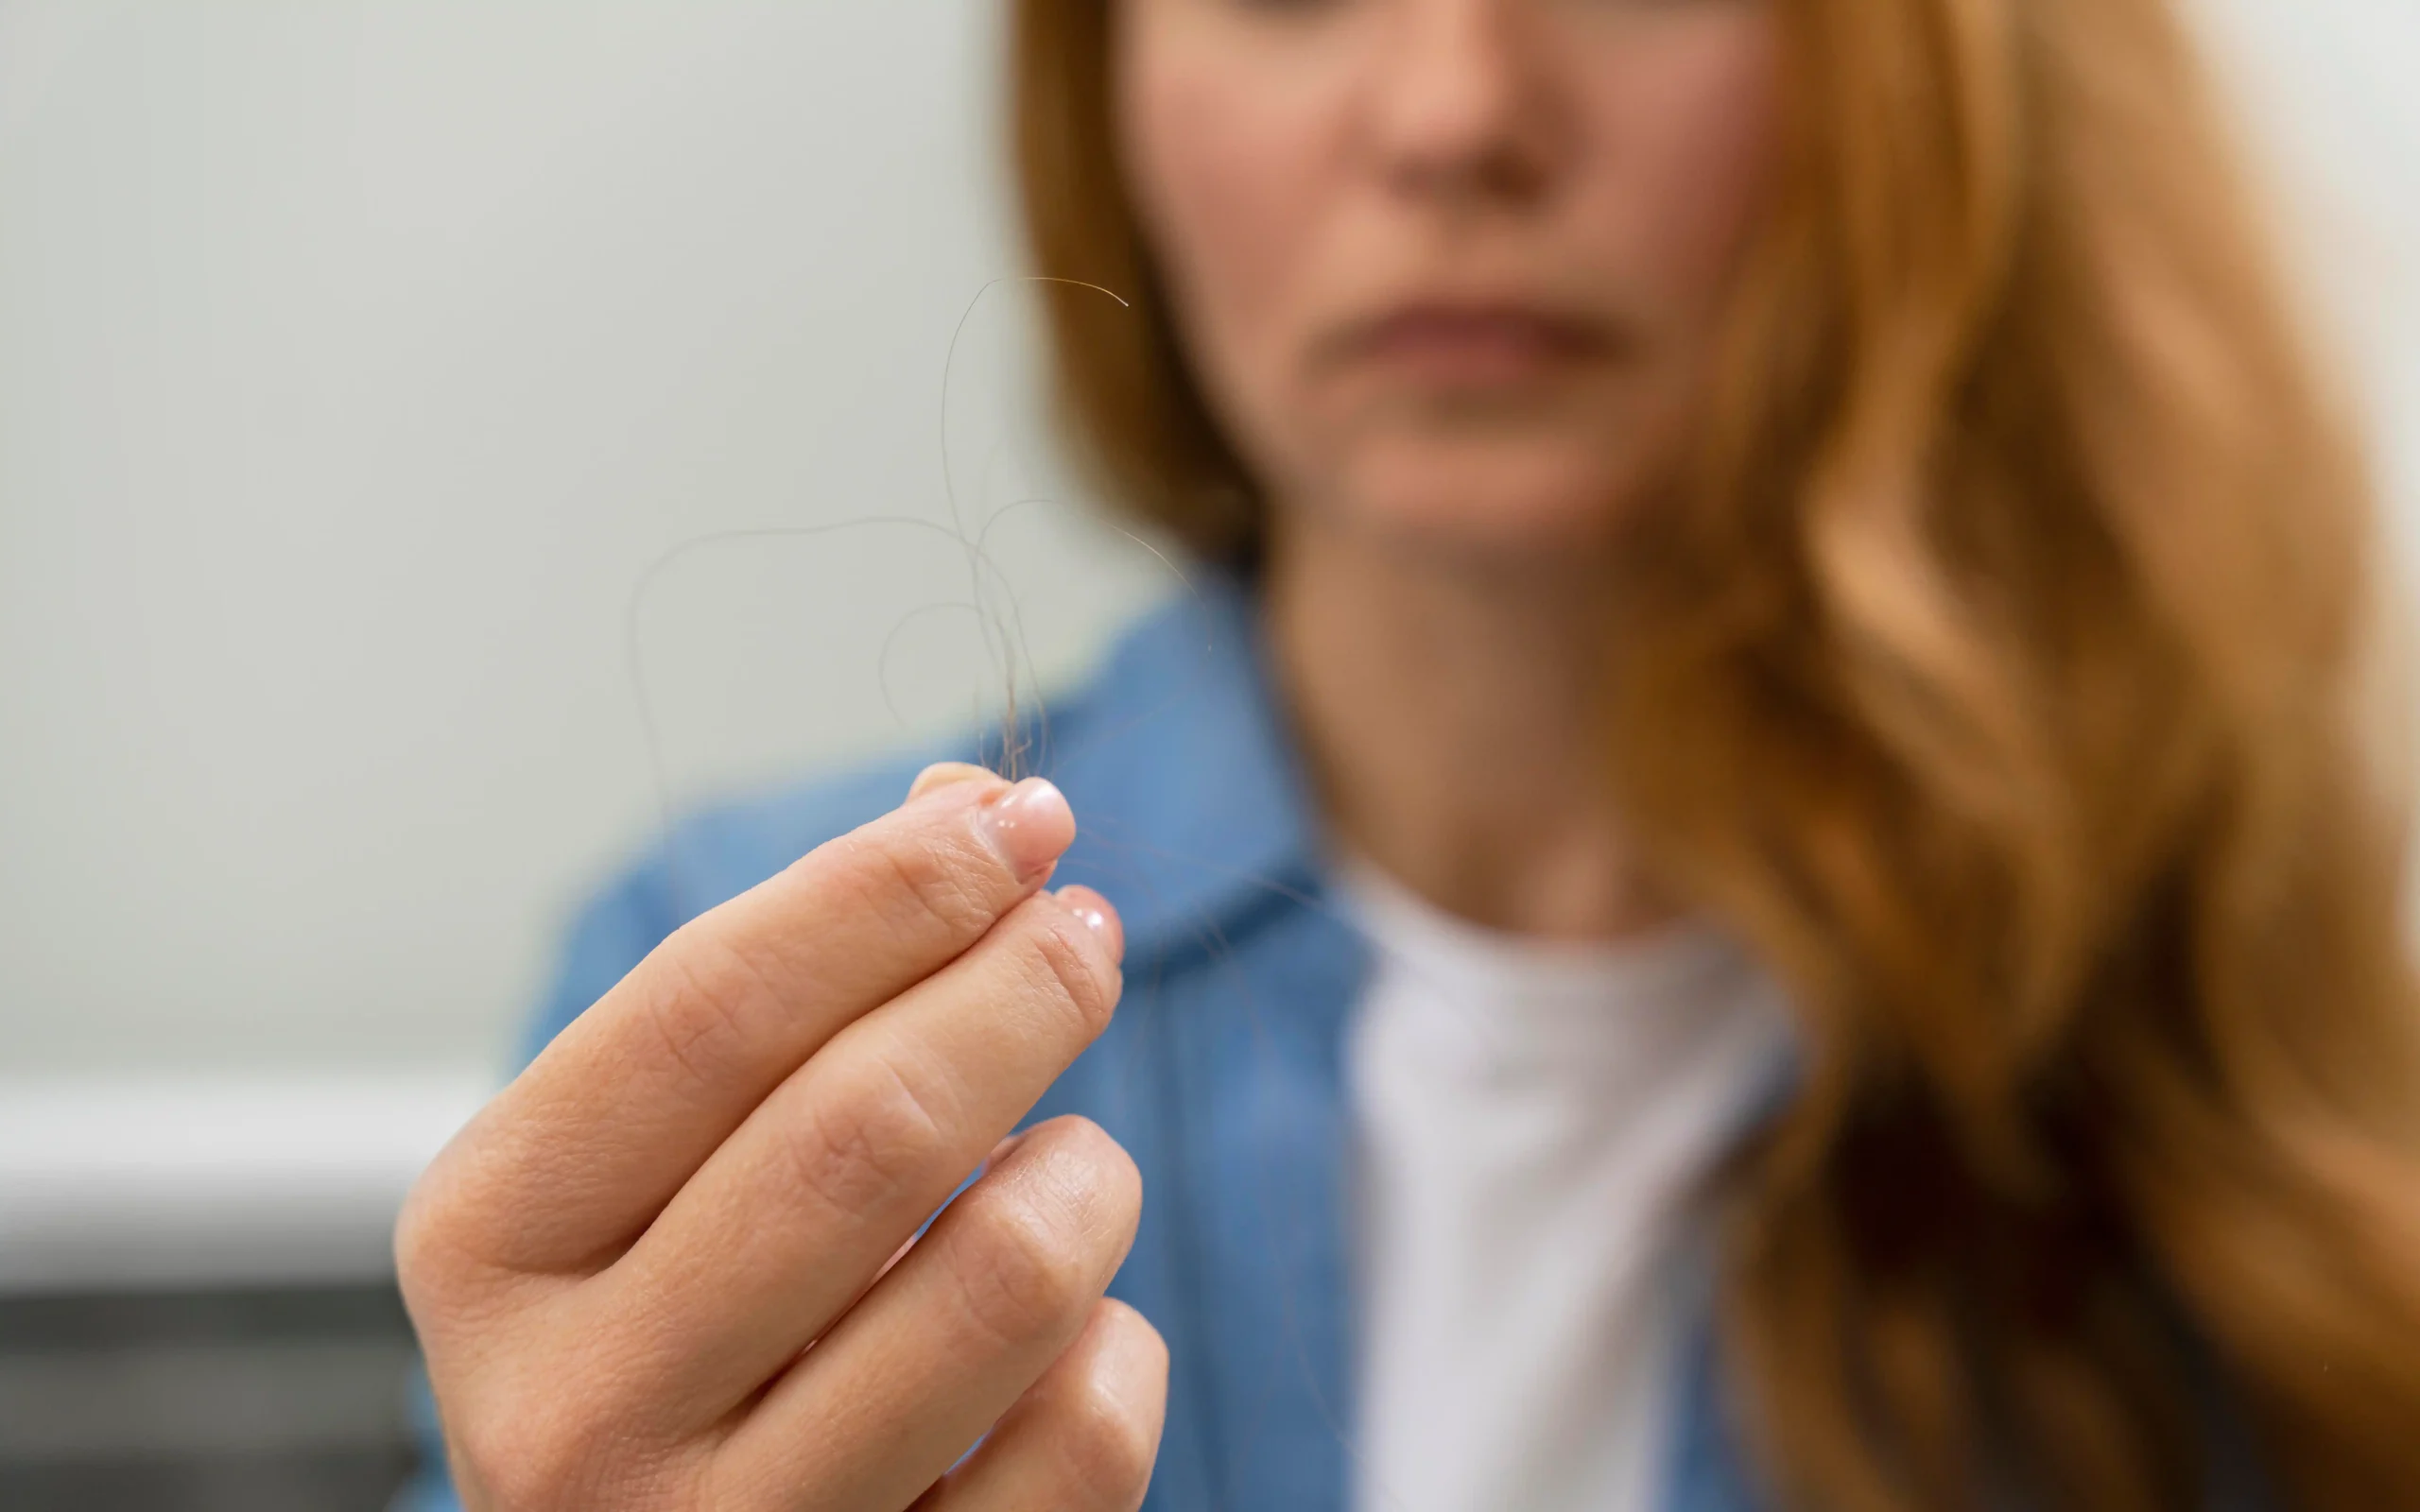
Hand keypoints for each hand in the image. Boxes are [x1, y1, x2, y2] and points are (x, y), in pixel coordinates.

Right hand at [397, 764, 1163, 1510]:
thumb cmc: (686, 1332)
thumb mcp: (678, 1157)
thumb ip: (802, 981)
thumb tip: (968, 807)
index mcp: (490, 1241)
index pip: (713, 1007)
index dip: (893, 888)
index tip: (1021, 819)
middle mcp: (569, 1412)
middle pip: (867, 1128)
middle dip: (1018, 992)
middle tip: (1084, 938)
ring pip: (998, 1281)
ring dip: (1083, 1181)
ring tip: (1069, 1166)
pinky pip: (1078, 1441)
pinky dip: (1115, 1349)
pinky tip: (1068, 1334)